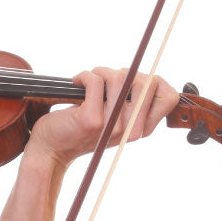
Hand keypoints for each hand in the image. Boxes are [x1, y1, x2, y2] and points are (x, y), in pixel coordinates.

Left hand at [25, 67, 178, 169]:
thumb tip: (149, 75)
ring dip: (102, 72)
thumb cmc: (81, 127)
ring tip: (91, 81)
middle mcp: (131, 129)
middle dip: (127, 72)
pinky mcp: (92, 120)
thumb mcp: (114, 115)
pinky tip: (77, 82)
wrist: (52, 148)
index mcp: (141, 128)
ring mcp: (112, 126)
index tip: (130, 84)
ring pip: (121, 77)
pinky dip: (84, 75)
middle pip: (150, 82)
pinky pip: (96, 81)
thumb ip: (132, 99)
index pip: (169, 97)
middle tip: (108, 81)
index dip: (154, 82)